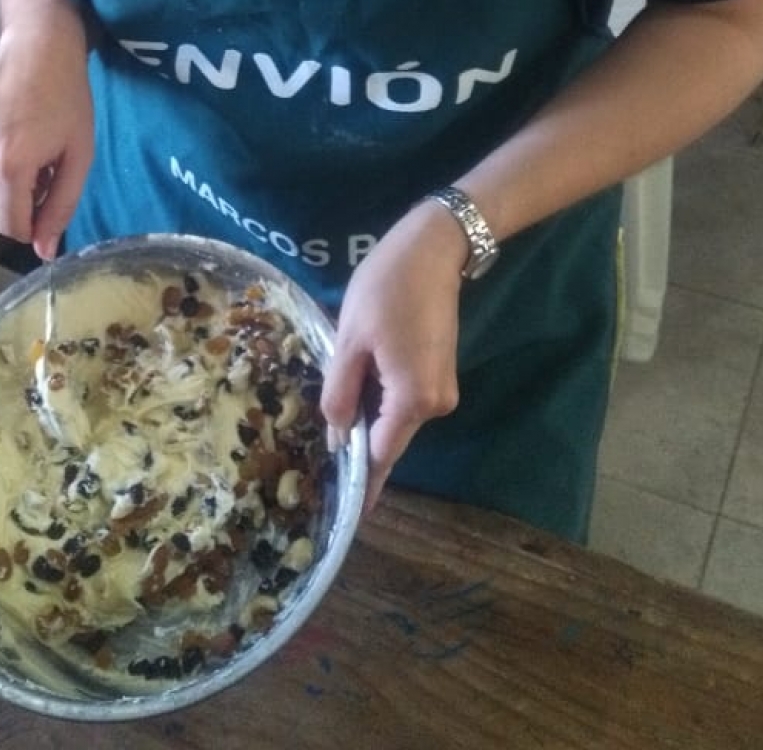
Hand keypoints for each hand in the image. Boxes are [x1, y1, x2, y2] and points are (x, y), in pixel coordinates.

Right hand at [0, 0, 93, 260]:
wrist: (37, 43)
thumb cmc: (67, 97)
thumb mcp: (79, 154)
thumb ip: (61, 205)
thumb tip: (43, 251)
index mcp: (9, 164)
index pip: (11, 225)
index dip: (33, 224)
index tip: (48, 200)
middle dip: (19, 194)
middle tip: (42, 159)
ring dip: (1, 173)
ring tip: (22, 137)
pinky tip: (1, 123)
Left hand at [320, 201, 467, 510]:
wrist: (433, 249)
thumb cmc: (386, 288)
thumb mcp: (350, 340)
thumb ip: (341, 393)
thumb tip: (336, 436)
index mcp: (412, 400)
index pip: (381, 455)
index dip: (361, 482)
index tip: (346, 513)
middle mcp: (436, 404)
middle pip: (389, 437)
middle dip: (359, 445)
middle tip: (320, 459)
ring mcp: (442, 388)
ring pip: (397, 417)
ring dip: (369, 417)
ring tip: (334, 418)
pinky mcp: (441, 371)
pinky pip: (406, 398)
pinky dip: (383, 400)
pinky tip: (357, 390)